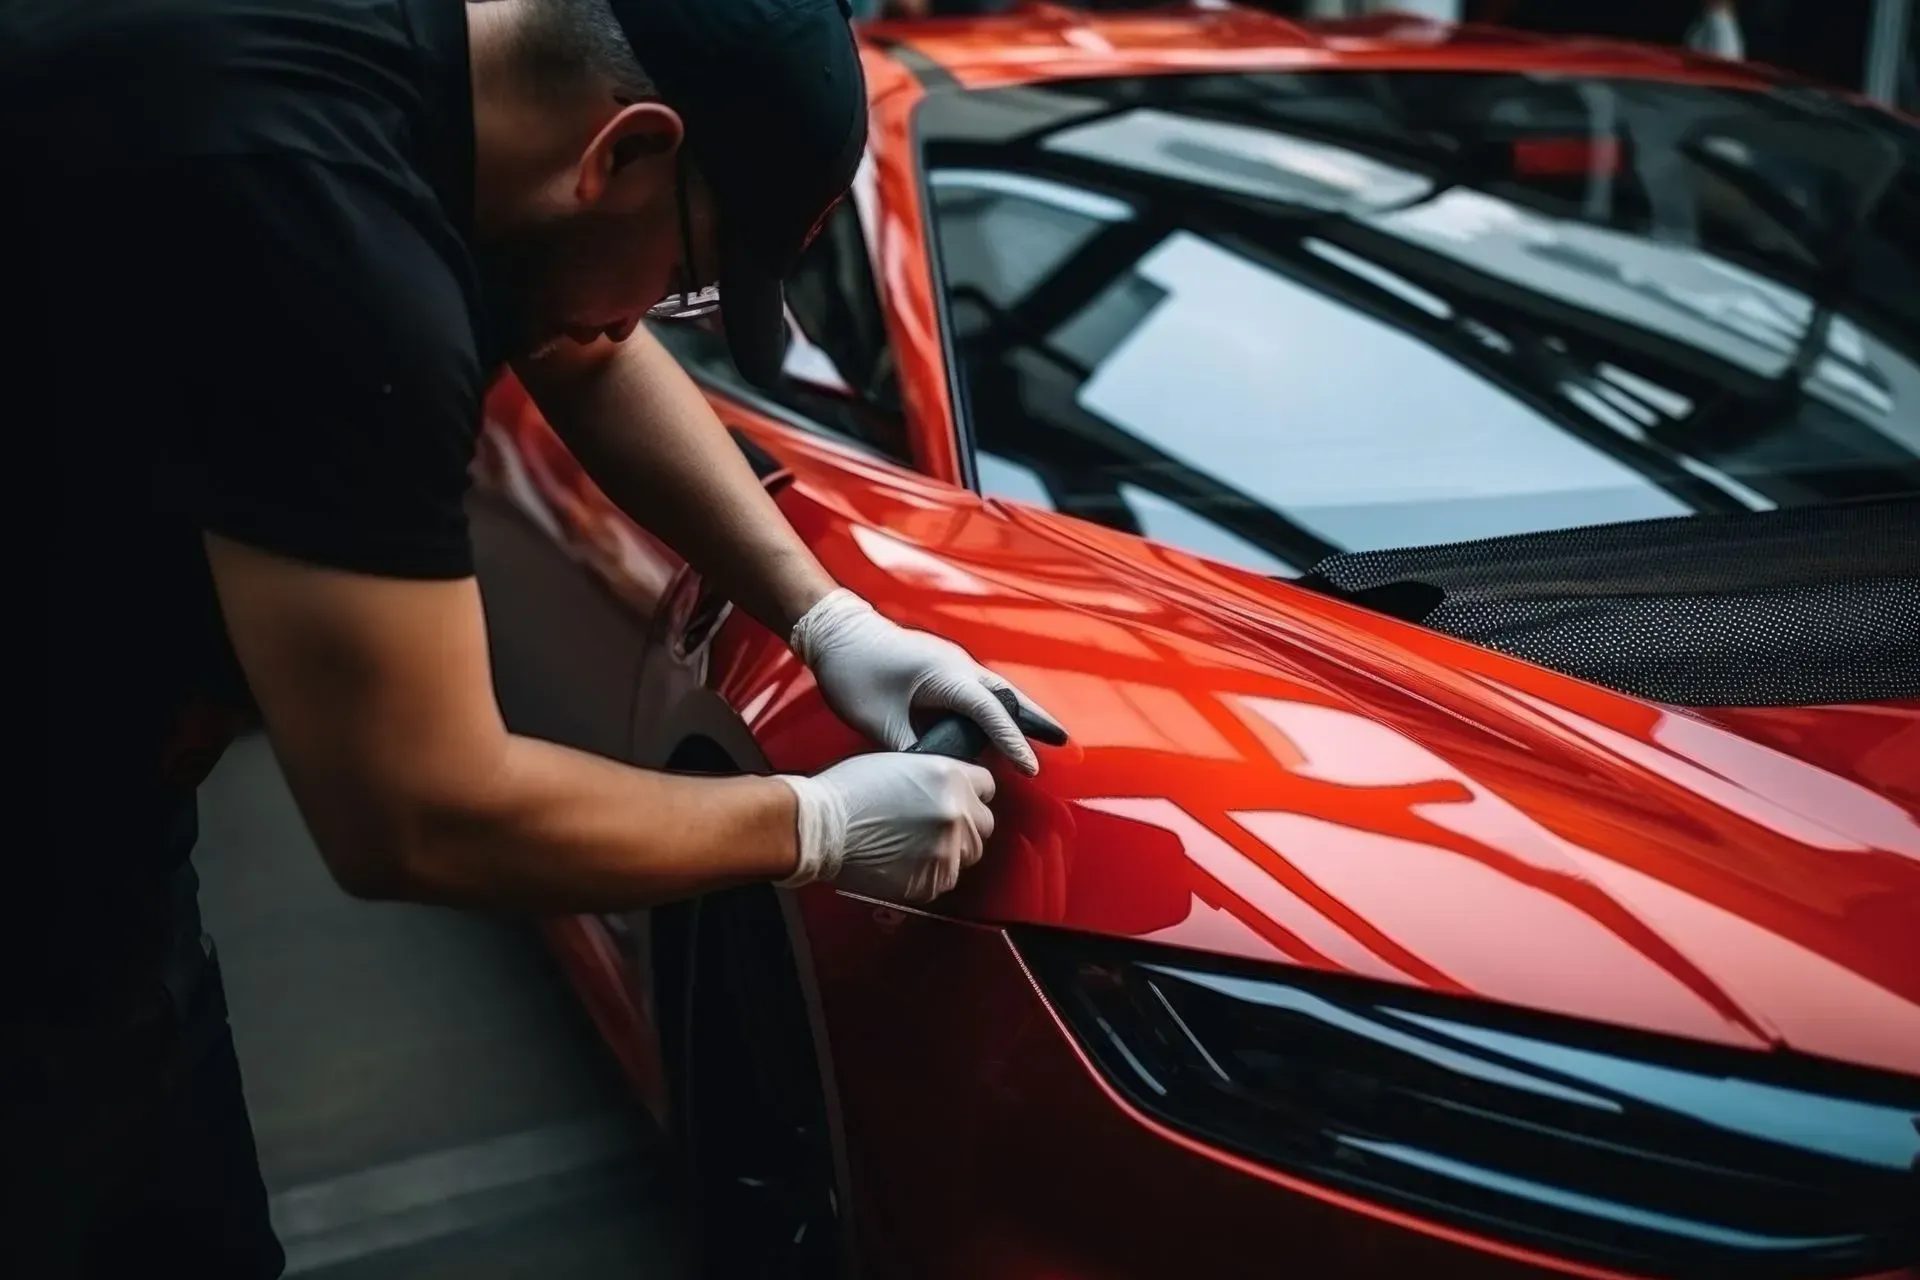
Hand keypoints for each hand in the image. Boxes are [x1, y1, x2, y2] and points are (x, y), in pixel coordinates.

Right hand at [776, 753, 996, 903]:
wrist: (820, 826)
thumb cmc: (850, 789)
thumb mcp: (902, 764)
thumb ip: (936, 778)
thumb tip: (950, 791)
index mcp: (951, 776)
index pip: (988, 787)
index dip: (971, 794)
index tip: (959, 801)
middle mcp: (958, 812)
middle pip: (984, 825)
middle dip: (964, 826)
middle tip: (932, 828)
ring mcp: (948, 849)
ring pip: (968, 855)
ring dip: (949, 852)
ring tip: (914, 847)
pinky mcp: (932, 880)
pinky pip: (944, 879)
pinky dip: (929, 874)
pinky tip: (902, 863)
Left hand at [790, 590, 1063, 775]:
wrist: (834, 629)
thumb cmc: (853, 670)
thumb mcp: (878, 719)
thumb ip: (909, 750)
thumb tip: (933, 776)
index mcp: (945, 674)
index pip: (989, 712)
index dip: (1011, 742)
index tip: (1030, 767)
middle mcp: (957, 664)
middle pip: (1007, 694)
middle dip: (1035, 718)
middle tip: (1063, 740)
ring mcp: (952, 661)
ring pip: (997, 689)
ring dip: (1020, 711)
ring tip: (1046, 736)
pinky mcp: (943, 664)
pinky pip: (981, 687)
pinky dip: (998, 705)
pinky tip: (1001, 723)